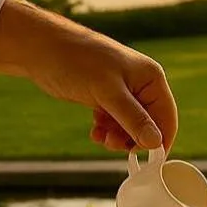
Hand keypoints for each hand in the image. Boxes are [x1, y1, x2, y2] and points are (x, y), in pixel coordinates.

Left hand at [0, 0, 177, 152]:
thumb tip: (155, 143)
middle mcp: (140, 85)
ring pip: (130, 125)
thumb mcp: (108, 93)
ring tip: (100, 137)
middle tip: (112, 144)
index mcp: (151, 79)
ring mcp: (122, 91)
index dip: (159, 140)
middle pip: (149, 123)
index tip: (146, 159)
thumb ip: (133, 119)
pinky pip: (114, 121)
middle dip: (132, 138)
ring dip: (117, 136)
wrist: (40, 48)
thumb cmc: (76, 61)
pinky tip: (94, 131)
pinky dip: (106, 130)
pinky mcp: (104, 96)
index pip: (166, 117)